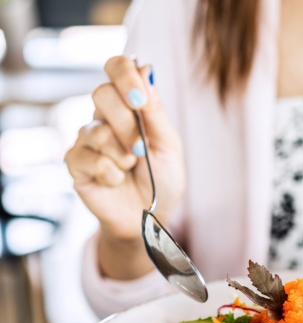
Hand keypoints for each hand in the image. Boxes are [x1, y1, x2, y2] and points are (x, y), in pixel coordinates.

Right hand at [65, 56, 183, 241]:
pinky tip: (116, 181)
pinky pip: (88, 157)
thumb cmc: (163, 179)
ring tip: (132, 167)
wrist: (150, 216)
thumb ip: (155, 110)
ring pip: (95, 129)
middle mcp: (104, 116)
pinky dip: (110, 173)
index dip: (124, 75)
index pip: (116, 68)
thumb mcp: (169, 144)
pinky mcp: (75, 162)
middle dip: (128, 124)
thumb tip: (145, 67)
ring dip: (122, 153)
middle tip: (141, 149)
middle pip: (101, 94)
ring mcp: (87, 138)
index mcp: (130, 105)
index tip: (140, 99)